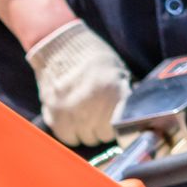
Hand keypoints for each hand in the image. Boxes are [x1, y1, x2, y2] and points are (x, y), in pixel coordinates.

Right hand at [25, 20, 129, 146]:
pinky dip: (71, 132)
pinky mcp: (55, 118)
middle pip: (103, 136)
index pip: (120, 127)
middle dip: (102, 128)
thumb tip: (130, 113)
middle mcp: (92, 109)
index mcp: (112, 94)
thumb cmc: (91, 57)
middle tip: (99, 116)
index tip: (115, 120)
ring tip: (85, 116)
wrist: (60, 47)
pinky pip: (68, 137)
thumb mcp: (117, 71)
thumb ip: (123, 94)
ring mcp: (72, 115)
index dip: (118, 124)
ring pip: (86, 139)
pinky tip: (73, 119)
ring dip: (87, 131)